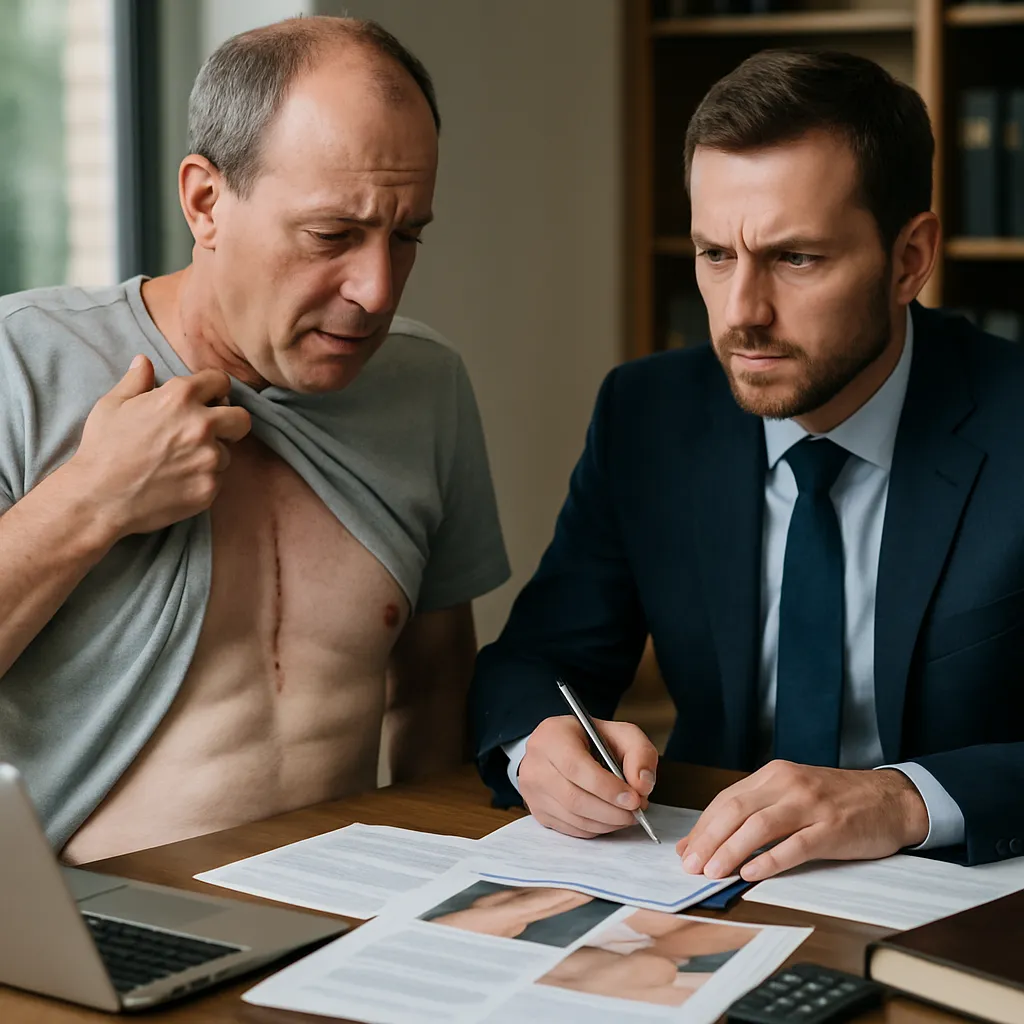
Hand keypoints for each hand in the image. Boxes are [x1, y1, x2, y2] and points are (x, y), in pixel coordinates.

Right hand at [66, 356, 250, 537]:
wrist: (99, 499)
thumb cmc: (102, 449)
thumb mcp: (112, 406)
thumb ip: (136, 381)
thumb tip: (144, 361)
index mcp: (180, 398)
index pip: (221, 382)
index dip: (214, 390)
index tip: (207, 400)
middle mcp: (201, 425)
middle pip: (241, 418)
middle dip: (230, 422)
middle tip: (209, 432)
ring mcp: (209, 459)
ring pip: (228, 452)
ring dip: (211, 455)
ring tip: (180, 462)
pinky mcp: (210, 487)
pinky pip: (218, 479)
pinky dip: (203, 479)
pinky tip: (178, 481)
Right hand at [519, 715, 658, 838]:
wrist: (564, 747)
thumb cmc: (593, 741)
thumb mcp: (622, 734)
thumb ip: (640, 753)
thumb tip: (642, 785)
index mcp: (552, 735)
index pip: (575, 766)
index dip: (606, 787)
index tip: (633, 799)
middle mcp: (534, 763)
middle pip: (573, 797)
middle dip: (611, 811)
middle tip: (635, 812)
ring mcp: (532, 790)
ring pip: (572, 818)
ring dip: (606, 823)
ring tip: (627, 815)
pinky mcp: (537, 811)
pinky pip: (570, 829)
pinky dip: (595, 829)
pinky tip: (609, 819)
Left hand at [676, 761, 928, 881]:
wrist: (891, 798)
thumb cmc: (836, 800)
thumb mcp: (791, 796)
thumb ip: (752, 813)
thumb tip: (706, 841)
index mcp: (773, 775)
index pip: (726, 800)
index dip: (702, 827)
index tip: (684, 851)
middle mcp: (788, 785)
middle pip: (737, 810)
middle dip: (709, 839)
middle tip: (691, 866)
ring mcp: (811, 805)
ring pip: (760, 826)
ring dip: (732, 851)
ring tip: (713, 872)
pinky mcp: (832, 829)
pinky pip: (796, 845)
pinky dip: (770, 860)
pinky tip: (751, 873)